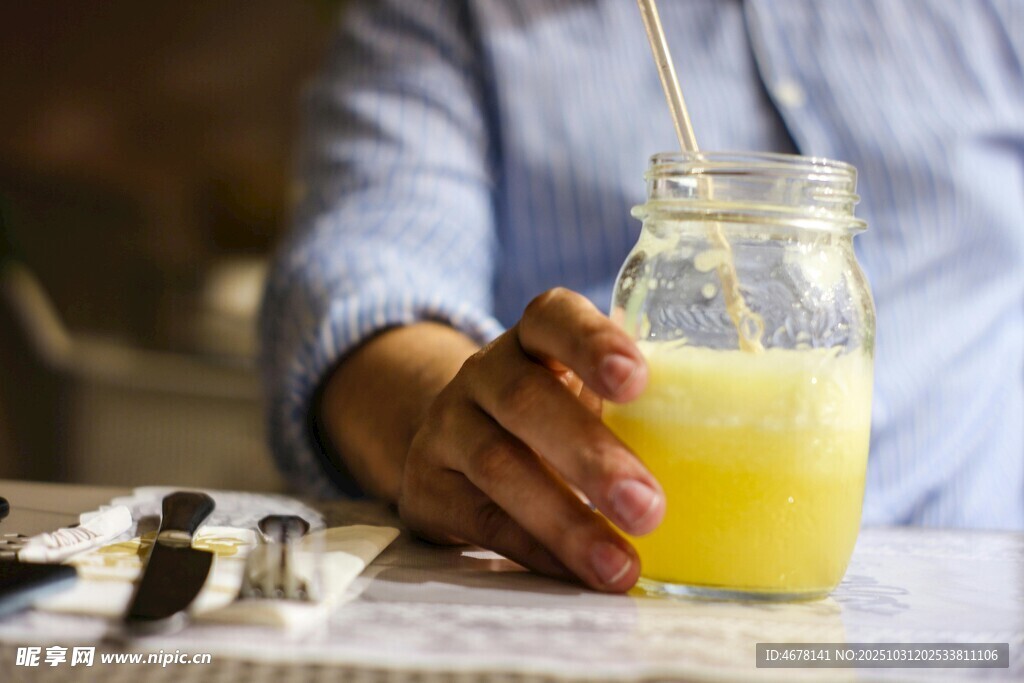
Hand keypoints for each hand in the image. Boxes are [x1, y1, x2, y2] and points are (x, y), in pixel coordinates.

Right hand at [397, 288, 664, 591]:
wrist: (457, 442)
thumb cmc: (554, 416)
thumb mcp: (586, 395)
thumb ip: (640, 410)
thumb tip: (742, 462)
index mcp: (534, 339)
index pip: (553, 317)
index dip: (592, 342)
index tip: (637, 380)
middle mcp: (484, 373)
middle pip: (527, 401)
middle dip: (590, 456)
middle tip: (648, 507)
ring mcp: (448, 426)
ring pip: (499, 466)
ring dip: (564, 520)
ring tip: (620, 565)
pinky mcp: (427, 485)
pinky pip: (480, 519)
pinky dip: (533, 549)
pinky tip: (576, 574)